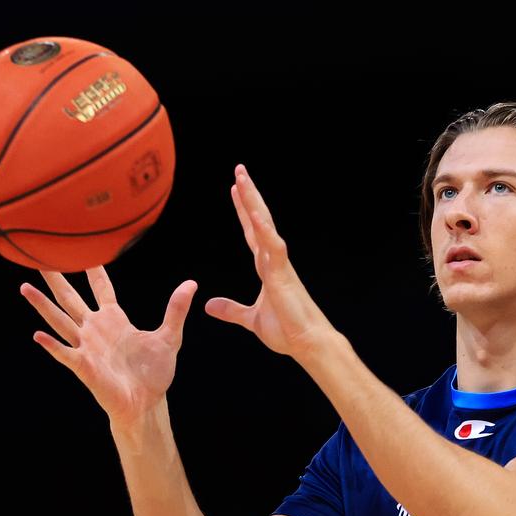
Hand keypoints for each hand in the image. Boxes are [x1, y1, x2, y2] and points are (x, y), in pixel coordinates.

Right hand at [19, 266, 197, 423]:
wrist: (146, 404)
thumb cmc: (154, 373)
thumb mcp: (169, 337)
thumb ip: (176, 310)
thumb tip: (192, 284)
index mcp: (114, 320)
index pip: (101, 288)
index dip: (93, 269)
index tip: (83, 246)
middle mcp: (95, 330)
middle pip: (71, 298)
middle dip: (56, 278)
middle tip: (38, 256)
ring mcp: (86, 347)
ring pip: (60, 321)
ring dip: (42, 305)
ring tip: (25, 287)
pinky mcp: (84, 367)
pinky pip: (65, 353)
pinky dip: (52, 345)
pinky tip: (38, 335)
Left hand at [204, 164, 335, 361]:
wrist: (306, 344)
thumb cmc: (286, 331)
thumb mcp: (250, 319)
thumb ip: (231, 310)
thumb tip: (209, 306)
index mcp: (267, 269)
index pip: (251, 233)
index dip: (243, 211)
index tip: (235, 190)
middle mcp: (274, 261)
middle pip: (258, 221)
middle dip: (248, 195)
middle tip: (239, 170)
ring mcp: (279, 265)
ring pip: (265, 225)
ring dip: (253, 201)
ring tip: (242, 178)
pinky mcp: (283, 275)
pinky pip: (273, 246)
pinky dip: (263, 229)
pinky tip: (253, 211)